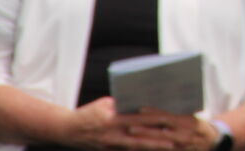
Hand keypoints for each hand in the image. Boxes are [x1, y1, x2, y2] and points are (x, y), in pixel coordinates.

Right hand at [59, 98, 178, 150]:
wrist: (67, 131)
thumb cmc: (88, 113)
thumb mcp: (105, 103)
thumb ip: (122, 103)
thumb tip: (140, 98)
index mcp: (114, 119)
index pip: (139, 118)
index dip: (155, 118)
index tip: (170, 118)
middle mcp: (114, 134)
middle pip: (142, 136)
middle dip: (160, 138)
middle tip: (177, 138)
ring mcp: (112, 145)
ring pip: (137, 147)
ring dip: (154, 147)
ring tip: (171, 147)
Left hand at [128, 108, 221, 150]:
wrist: (213, 141)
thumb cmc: (199, 125)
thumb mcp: (192, 116)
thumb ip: (177, 113)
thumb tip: (158, 108)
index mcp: (187, 122)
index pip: (167, 117)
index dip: (153, 113)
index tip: (140, 109)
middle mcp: (182, 135)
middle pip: (159, 132)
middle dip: (144, 130)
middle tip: (129, 127)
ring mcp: (179, 146)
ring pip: (158, 144)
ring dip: (143, 142)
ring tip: (130, 139)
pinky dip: (148, 150)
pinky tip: (137, 149)